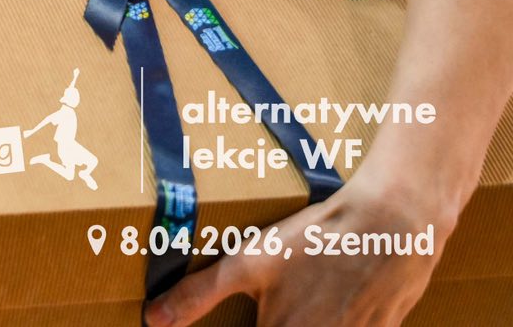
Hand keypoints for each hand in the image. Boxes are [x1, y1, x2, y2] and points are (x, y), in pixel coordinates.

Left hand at [145, 176, 443, 326]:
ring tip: (305, 295)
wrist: (392, 226)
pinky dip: (337, 318)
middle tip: (270, 306)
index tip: (253, 318)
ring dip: (305, 318)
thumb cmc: (316, 242)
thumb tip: (153, 320)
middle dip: (272, 320)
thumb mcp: (248, 263)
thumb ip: (198, 294)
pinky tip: (333, 299)